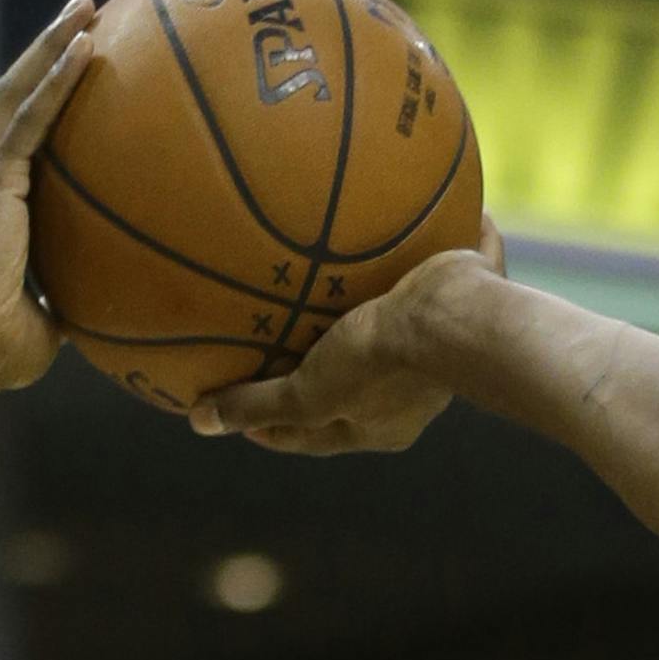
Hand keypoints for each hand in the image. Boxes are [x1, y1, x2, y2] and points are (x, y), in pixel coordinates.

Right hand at [0, 0, 96, 392]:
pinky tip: (86, 48)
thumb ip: (67, 295)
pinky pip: (29, 118)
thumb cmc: (1, 349)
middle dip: (46, 50)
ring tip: (87, 8)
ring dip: (53, 45)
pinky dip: (57, 79)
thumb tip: (106, 305)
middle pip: (13, 94)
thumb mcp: (44, 315)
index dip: (42, 94)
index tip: (73, 65)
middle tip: (84, 13)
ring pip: (18, 90)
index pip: (15, 133)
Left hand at [189, 220, 506, 455]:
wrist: (455, 319)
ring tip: (329, 298)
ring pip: (393, 335)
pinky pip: (436, 270)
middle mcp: (411, 396)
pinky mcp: (459, 301)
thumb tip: (199, 423)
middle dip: (318, 374)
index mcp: (379, 427)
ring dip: (362, 320)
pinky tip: (402, 225)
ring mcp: (439, 351)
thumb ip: (259, 403)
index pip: (312, 435)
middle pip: (352, 388)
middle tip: (278, 357)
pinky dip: (422, 254)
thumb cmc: (378, 363)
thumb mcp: (309, 390)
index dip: (271, 427)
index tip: (237, 413)